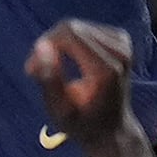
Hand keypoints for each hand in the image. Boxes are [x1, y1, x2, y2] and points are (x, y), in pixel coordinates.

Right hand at [22, 19, 135, 143]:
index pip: (69, 33)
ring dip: (58, 43)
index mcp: (106, 70)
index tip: (32, 70)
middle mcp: (120, 52)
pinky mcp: (122, 39)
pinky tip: (69, 60)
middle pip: (71, 27)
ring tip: (53, 68)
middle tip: (37, 70)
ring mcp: (124, 44)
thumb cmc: (82, 123)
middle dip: (49, 44)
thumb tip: (41, 45)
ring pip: (76, 26)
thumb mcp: (60, 110)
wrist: (112, 129)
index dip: (44, 46)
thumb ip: (49, 79)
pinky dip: (71, 41)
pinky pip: (86, 29)